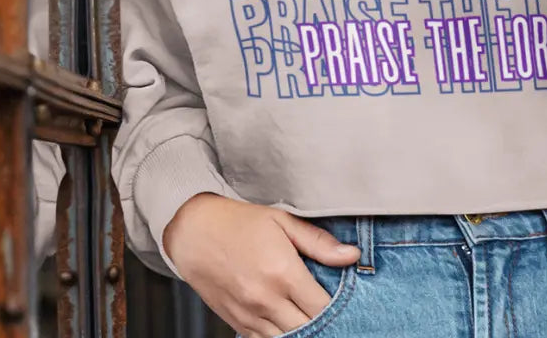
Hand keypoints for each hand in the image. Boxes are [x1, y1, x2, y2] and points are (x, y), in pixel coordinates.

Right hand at [164, 193, 360, 337]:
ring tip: (310, 316)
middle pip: (308, 328)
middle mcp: (266, 299)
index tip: (349, 302)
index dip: (340, 308)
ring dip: (303, 332)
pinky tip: (289, 324)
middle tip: (333, 311)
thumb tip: (352, 256)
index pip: (323, 306)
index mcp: (282, 272)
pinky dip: (280, 337)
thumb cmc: (239, 222)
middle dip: (325, 323)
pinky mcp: (236, 322)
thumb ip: (319, 242)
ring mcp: (249, 315)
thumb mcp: (282, 221)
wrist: (194, 232)